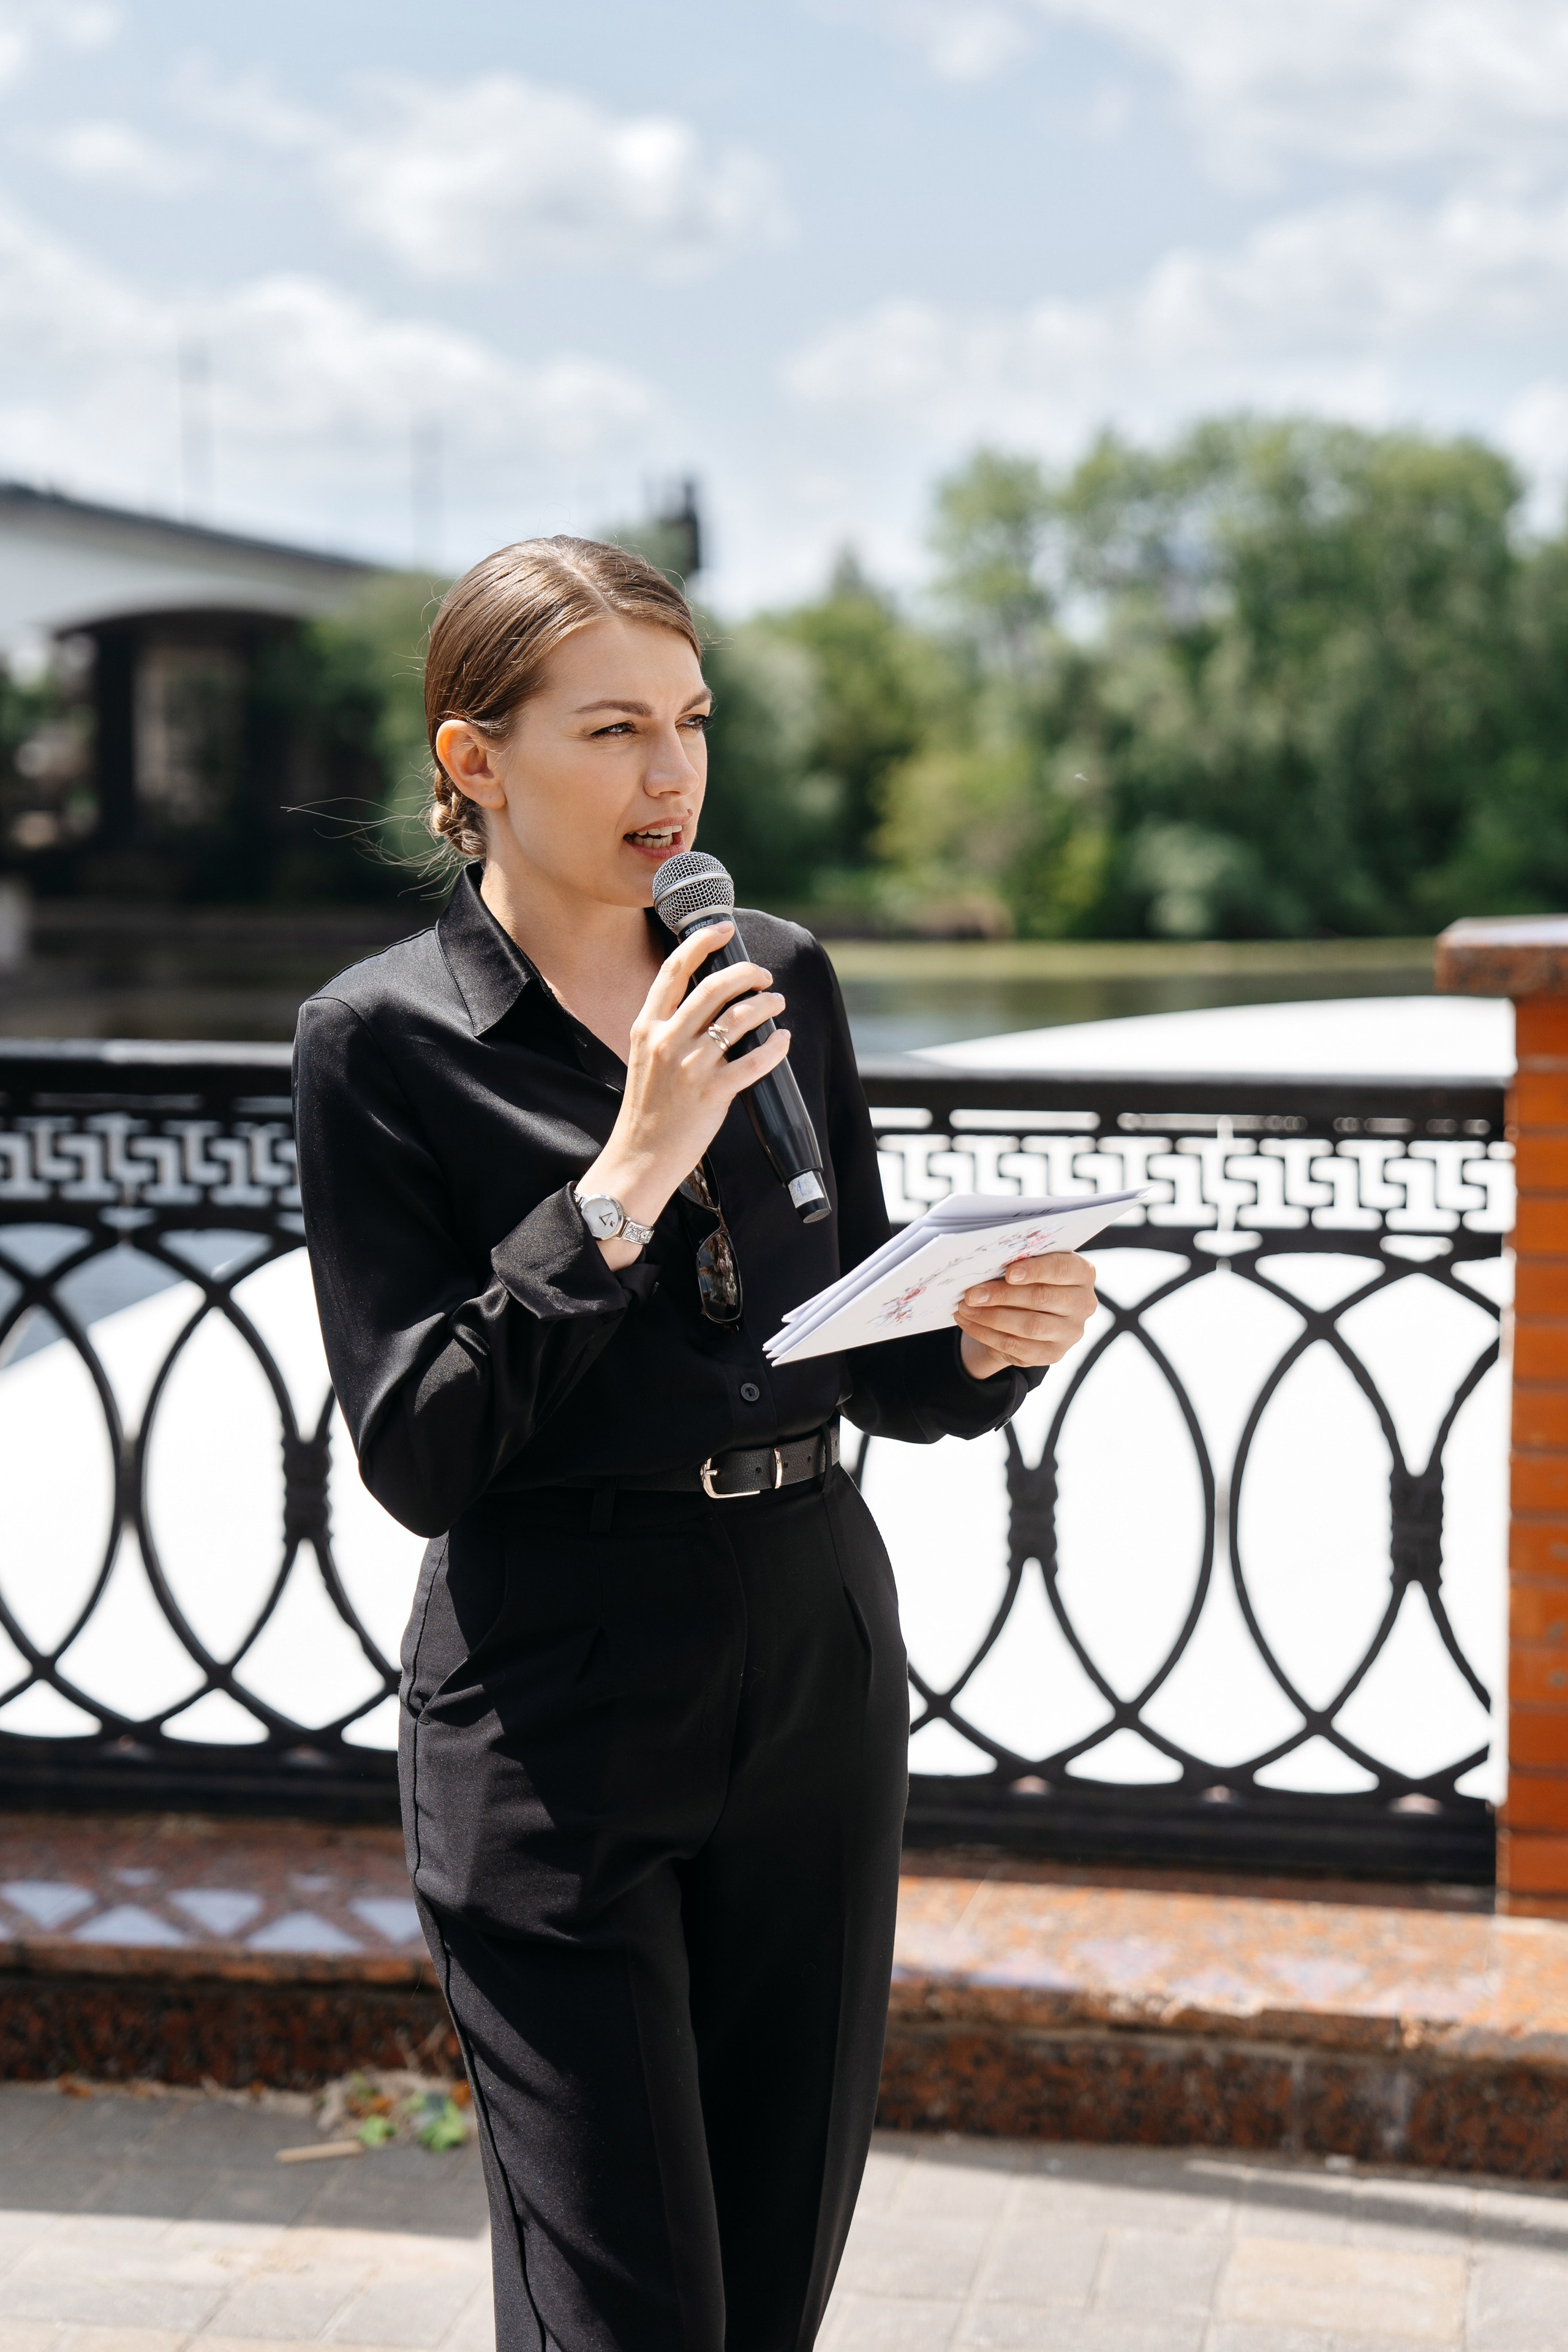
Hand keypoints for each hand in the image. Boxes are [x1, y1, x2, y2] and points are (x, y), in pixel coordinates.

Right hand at [577, 922, 790, 1261]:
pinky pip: (755, 1060)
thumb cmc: (647, 1108)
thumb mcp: (644, 1056)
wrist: (639, 1157)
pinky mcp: (712, 1093)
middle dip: (748, 973)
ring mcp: (690, 1066)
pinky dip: (776, 1046)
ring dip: (766, 1005)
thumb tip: (704, 996)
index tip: (724, 929)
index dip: (703, 942)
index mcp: (647, 1026)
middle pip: (714, 986)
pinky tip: (782, 1041)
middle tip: (763, 976)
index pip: (674, 969)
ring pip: (740, 1018)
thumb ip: (667, 1025)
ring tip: (776, 1005)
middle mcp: (667, 1040)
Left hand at [955, 1251, 1097, 1381]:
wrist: (1029, 1314)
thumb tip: (986, 1266)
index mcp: (1082, 1274)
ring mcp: (1070, 1332)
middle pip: (1042, 1298)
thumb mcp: (1030, 1266)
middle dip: (1002, 1295)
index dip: (1035, 1270)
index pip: (1061, 1269)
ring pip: (1029, 1325)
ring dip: (991, 1316)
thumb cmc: (1029, 1280)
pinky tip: (968, 1322)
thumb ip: (1018, 1263)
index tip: (1008, 1272)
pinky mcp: (1053, 1354)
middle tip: (972, 1294)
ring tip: (966, 1307)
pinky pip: (1016, 1345)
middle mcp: (1083, 1304)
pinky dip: (987, 1334)